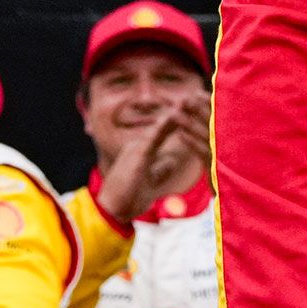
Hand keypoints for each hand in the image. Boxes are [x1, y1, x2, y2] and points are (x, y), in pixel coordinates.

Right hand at [94, 101, 211, 221]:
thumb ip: (160, 170)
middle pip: (164, 124)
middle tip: (195, 97)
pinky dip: (165, 124)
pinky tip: (176, 114)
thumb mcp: (150, 181)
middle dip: (180, 111)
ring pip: (160, 126)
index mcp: (142, 150)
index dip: (179, 121)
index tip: (192, 111)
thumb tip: (172, 162)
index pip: (165, 131)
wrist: (112, 210)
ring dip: (175, 112)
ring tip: (188, 99)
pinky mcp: (137, 154)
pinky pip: (154, 136)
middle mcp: (139, 144)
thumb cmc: (129, 198)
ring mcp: (137, 147)